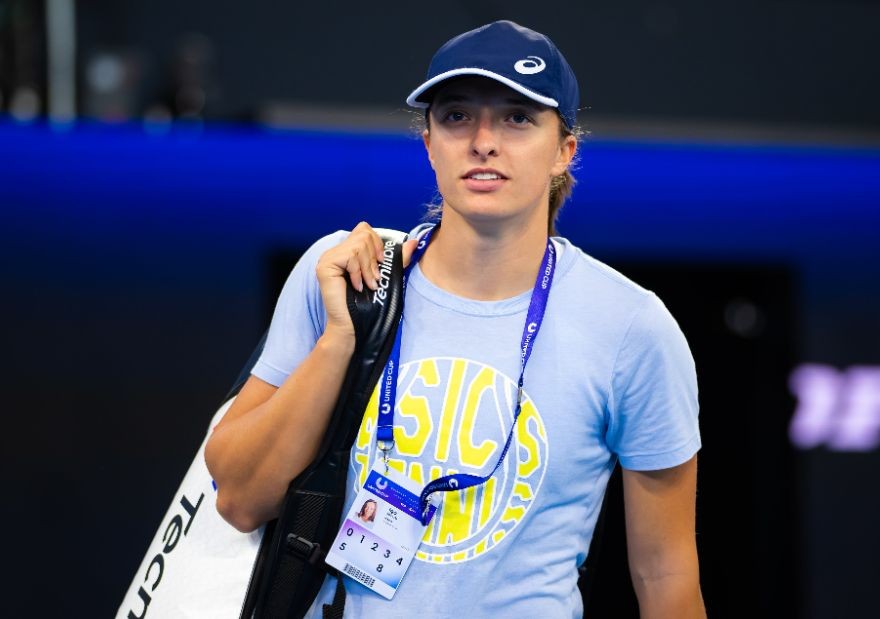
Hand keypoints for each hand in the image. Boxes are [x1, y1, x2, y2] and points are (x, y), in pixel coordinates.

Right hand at [316, 222, 418, 338]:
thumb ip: (399, 258)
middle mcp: (336, 251)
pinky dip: (358, 273)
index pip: (364, 229)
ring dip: (368, 268)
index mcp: (348, 251)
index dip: (377, 244)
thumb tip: (413, 242)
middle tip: (374, 278)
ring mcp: (328, 257)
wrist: (354, 325)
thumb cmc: (368, 304)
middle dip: (374, 257)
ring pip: (358, 245)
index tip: (380, 264)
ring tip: (368, 284)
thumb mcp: (386, 275)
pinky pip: (350, 257)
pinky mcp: (325, 266)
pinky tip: (357, 286)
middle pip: (363, 234)